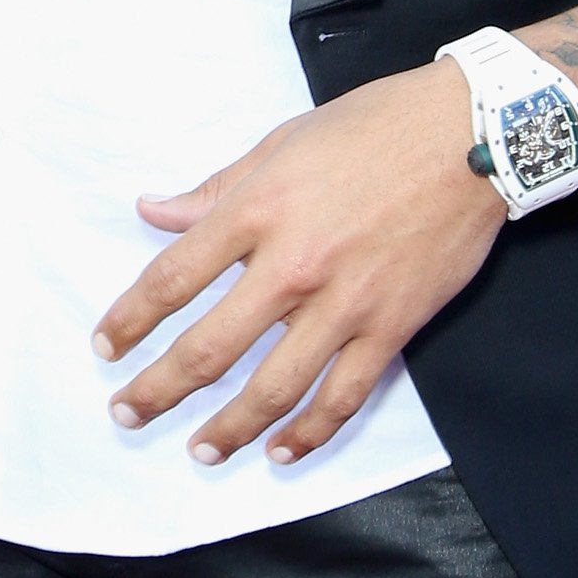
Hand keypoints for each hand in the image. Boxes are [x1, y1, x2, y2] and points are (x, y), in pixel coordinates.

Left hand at [91, 61, 505, 464]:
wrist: (471, 136)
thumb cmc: (374, 127)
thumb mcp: (282, 142)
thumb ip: (217, 188)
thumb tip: (156, 212)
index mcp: (258, 209)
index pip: (173, 277)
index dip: (131, 319)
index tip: (106, 346)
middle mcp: (293, 264)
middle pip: (209, 347)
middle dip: (158, 389)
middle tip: (127, 414)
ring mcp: (345, 303)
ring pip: (273, 387)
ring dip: (227, 427)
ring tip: (199, 450)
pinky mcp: (392, 327)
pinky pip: (343, 396)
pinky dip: (309, 431)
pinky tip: (281, 451)